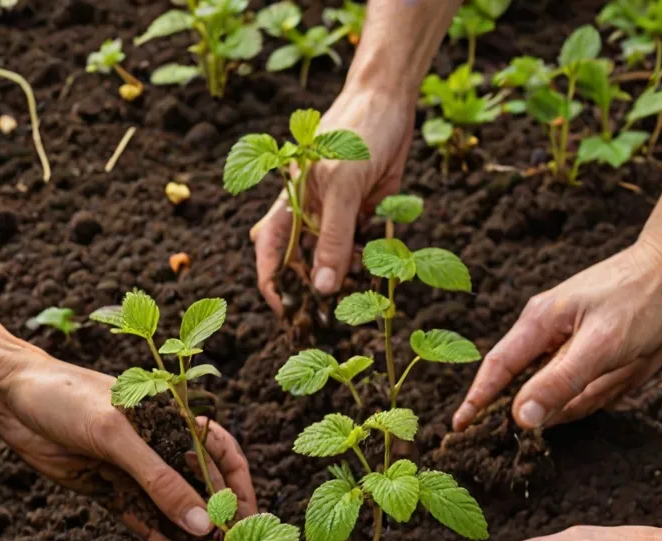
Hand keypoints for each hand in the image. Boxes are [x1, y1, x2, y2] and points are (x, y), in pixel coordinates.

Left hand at [0, 346, 256, 540]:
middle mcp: (162, 447)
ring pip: (174, 511)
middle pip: (203, 489)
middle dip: (220, 522)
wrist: (9, 396)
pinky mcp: (112, 491)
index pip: (225, 457)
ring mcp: (137, 471)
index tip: (253, 523)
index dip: (242, 489)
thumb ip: (160, 481)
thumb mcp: (117, 436)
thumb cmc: (68, 398)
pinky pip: (143, 522)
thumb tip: (202, 525)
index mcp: (176, 420)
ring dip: (192, 539)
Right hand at [251, 85, 415, 314]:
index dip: (275, 287)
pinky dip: (370, 264)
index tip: (290, 315)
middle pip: (303, 267)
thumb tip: (322, 289)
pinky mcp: (363, 217)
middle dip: (315, 291)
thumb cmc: (356, 134)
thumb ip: (333, 239)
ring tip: (361, 286)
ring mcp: (336, 219)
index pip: (270, 256)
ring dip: (348, 279)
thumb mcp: (343, 188)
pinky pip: (363, 251)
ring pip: (335, 263)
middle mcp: (309, 217)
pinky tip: (380, 269)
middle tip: (333, 315)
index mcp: (290, 207)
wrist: (390, 103)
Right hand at [453, 237, 661, 431]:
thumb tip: (519, 419)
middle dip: (542, 407)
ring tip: (619, 372)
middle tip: (560, 418)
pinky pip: (584, 387)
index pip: (497, 369)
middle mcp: (546, 334)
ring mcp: (567, 342)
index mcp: (538, 325)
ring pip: (561, 392)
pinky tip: (623, 373)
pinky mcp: (588, 351)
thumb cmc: (641, 301)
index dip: (476, 400)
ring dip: (584, 398)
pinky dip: (599, 392)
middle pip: (526, 385)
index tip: (458, 429)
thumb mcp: (602, 346)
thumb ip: (559, 383)